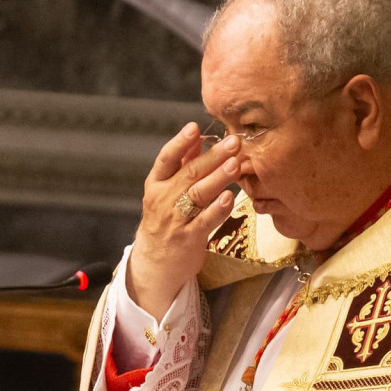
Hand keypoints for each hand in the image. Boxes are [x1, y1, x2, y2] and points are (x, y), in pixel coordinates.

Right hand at [127, 123, 239, 317]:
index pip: (166, 159)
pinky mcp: (189, 239)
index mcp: (156, 185)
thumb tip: (195, 138)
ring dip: (218, 178)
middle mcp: (163, 200)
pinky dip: (217, 209)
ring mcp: (176, 220)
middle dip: (213, 156)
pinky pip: (205, 221)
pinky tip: (230, 197)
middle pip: (189, 174)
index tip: (194, 127)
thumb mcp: (165, 192)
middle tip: (233, 142)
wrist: (155, 264)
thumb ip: (180, 165)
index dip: (179, 143)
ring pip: (198, 195)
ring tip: (235, 163)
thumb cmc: (164, 222)